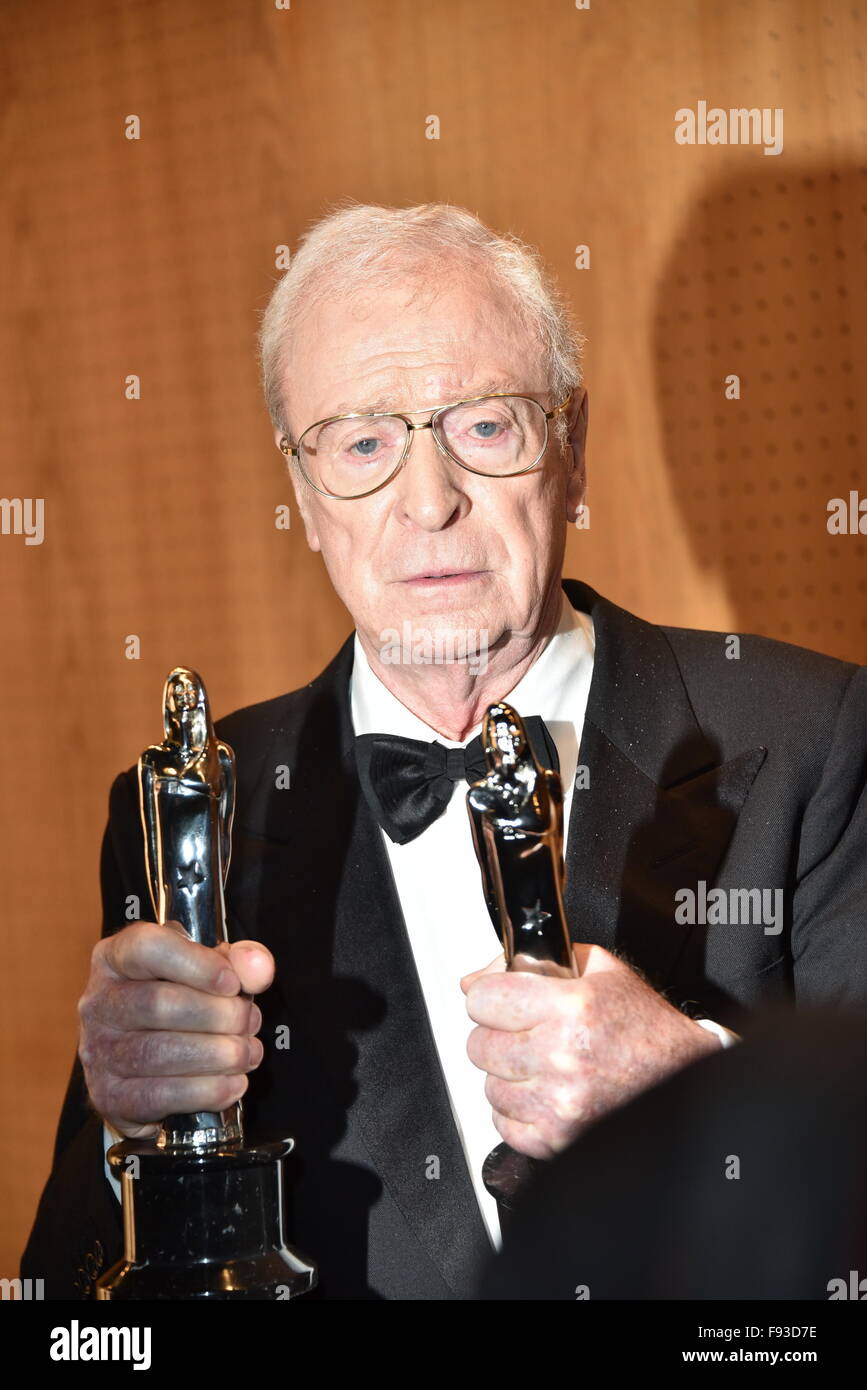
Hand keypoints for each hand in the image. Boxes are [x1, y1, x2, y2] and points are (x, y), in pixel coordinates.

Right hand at [78, 921, 274, 1138]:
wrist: (144, 1068)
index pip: (147, 947)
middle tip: (249, 1022)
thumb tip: (259, 968)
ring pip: (160, 1052)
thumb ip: (238, 961)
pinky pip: (160, 1095)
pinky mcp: (109, 1097)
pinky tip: (232, 1084)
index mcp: (116, 958)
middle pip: (159, 1003)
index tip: (232, 983)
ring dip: (218, 1055)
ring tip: (246, 1053)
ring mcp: (99, 1051)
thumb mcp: (207, 970)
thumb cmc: (177, 1006)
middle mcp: (99, 1002)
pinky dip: (206, 1091)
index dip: (197, 964)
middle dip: (219, 1015)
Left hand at [461, 943, 719, 1158]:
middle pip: (478, 1045)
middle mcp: (562, 1056)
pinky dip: (518, 1110)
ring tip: (543, 1064)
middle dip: (496, 1035)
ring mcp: (558, 1103)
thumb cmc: (643, 1026)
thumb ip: (533, 962)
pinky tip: (545, 1093)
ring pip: (488, 1086)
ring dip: (509, 1075)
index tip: (500, 1001)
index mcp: (570, 1007)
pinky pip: (503, 1124)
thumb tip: (472, 981)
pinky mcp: (557, 1139)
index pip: (482, 999)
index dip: (488, 996)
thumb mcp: (598, 969)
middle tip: (525, 1032)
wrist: (683, 1077)